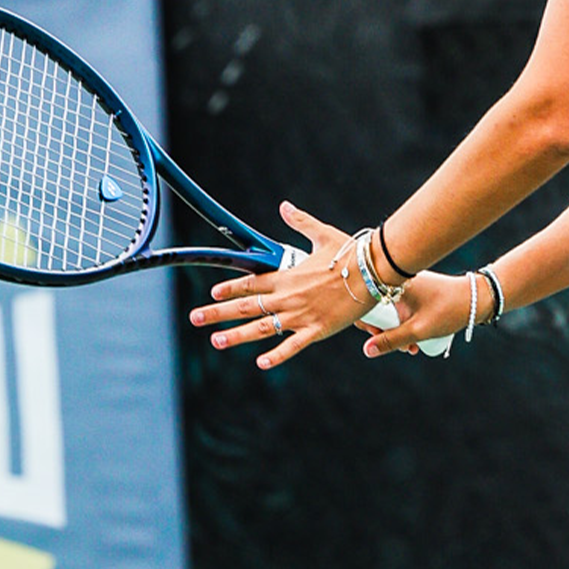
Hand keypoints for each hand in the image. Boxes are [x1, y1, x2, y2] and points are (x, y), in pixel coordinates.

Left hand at [185, 201, 372, 369]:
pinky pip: (293, 345)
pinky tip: (261, 362)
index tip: (212, 293)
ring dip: (236, 335)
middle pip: (246, 306)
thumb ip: (300, 222)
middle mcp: (288, 296)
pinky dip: (277, 355)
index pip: (251, 283)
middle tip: (195, 318)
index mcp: (287, 276)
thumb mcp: (321, 234)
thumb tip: (285, 206)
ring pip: (261, 327)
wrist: (372, 269)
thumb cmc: (350, 252)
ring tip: (216, 341)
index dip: (230, 289)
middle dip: (218, 312)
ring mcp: (301, 315)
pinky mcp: (317, 329)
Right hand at [362, 270, 480, 358]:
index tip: (378, 339)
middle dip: (385, 332)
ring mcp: (406, 285)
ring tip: (412, 347)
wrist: (477, 298)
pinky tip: (417, 340)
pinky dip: (405, 324)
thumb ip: (391, 341)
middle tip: (401, 347)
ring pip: (390, 311)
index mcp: (393, 283)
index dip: (367, 324)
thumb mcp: (418, 330)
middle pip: (377, 309)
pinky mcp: (416, 291)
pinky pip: (401, 309)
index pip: (364, 302)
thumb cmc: (448, 310)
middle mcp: (396, 280)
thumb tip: (366, 350)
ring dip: (396, 331)